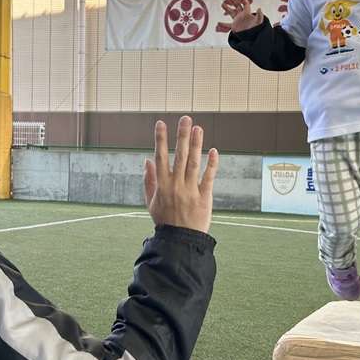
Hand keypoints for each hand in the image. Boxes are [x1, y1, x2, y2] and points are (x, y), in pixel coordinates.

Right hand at [143, 116, 218, 234]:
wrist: (180, 241)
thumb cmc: (165, 220)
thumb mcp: (151, 201)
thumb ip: (148, 180)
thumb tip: (146, 160)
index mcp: (162, 185)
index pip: (160, 157)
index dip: (160, 139)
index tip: (161, 123)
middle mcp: (175, 185)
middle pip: (179, 155)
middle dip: (181, 136)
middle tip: (185, 118)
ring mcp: (190, 190)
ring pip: (193, 163)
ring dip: (196, 144)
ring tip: (198, 128)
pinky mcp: (204, 197)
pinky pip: (208, 177)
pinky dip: (211, 164)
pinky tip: (213, 150)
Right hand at [221, 0, 263, 32]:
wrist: (251, 37)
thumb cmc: (256, 29)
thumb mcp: (258, 22)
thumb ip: (259, 15)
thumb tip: (259, 8)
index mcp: (247, 13)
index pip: (245, 4)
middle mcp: (242, 15)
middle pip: (237, 6)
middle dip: (233, 1)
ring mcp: (237, 20)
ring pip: (231, 12)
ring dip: (227, 8)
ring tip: (222, 4)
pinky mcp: (234, 26)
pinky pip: (227, 24)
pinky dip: (223, 24)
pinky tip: (218, 23)